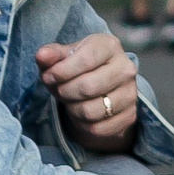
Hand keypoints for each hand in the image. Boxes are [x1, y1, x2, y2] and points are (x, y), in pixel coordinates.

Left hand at [37, 33, 139, 149]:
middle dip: (65, 92)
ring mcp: (131, 93)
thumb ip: (52, 55)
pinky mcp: (130, 116)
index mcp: (110, 46)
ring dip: (73, 109)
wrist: (101, 89)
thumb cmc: (79, 68)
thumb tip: (42, 55)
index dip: (62, 71)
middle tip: (60, 90)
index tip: (48, 77)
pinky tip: (82, 113)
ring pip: (91, 111)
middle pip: (88, 87)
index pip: (87, 58)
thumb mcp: (64, 57)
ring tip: (71, 101)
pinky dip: (83, 124)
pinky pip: (97, 128)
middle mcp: (126, 68)